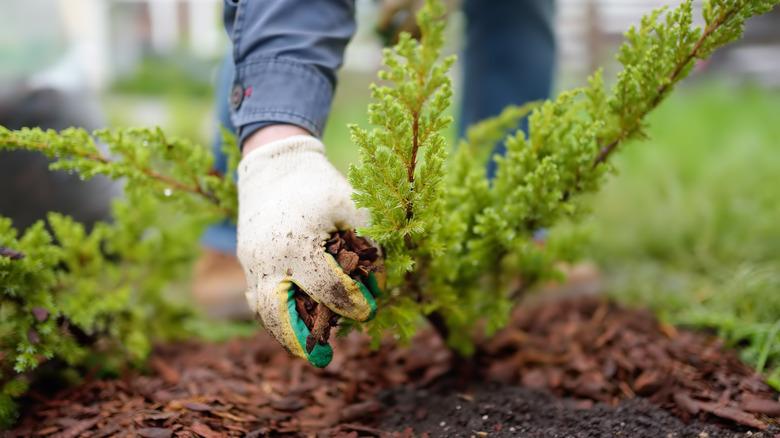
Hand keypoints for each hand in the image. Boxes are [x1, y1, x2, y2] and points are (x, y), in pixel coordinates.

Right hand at [237, 134, 378, 366]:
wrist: (274, 164)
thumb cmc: (319, 184)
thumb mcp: (351, 204)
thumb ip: (370, 239)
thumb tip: (382, 278)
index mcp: (298, 244)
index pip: (327, 290)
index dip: (352, 303)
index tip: (368, 310)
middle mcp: (269, 259)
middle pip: (278, 315)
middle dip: (300, 340)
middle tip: (323, 358)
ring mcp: (252, 262)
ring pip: (262, 311)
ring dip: (284, 331)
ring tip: (306, 345)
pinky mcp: (247, 261)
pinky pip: (257, 296)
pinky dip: (273, 314)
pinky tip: (294, 321)